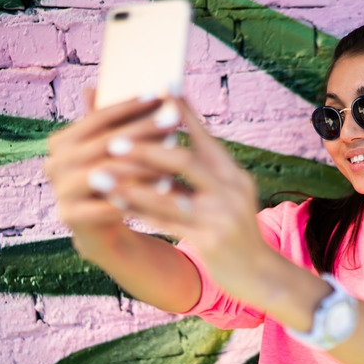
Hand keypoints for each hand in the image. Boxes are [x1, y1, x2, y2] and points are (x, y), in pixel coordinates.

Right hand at [44, 90, 173, 238]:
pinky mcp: (70, 217)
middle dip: (143, 131)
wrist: (102, 227)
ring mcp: (59, 190)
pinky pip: (106, 204)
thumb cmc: (114, 179)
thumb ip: (117, 121)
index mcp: (62, 141)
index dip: (129, 106)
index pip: (97, 117)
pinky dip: (136, 197)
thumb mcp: (114, 149)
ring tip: (173, 158)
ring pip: (105, 172)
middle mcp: (54, 163)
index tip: (160, 95)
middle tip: (174, 122)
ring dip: (142, 165)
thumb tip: (127, 84)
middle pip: (104, 143)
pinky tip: (164, 189)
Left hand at [107, 97, 273, 301]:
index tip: (160, 89)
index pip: (205, 138)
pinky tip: (115, 205)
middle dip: (147, 148)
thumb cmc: (238, 231)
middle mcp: (231, 191)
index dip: (183, 113)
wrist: (262, 274)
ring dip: (130, 184)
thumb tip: (171, 144)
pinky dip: (138, 212)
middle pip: (185, 162)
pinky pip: (165, 224)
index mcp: (234, 176)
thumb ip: (205, 173)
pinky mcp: (210, 241)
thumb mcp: (231, 197)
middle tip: (113, 140)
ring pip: (168, 196)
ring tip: (100, 175)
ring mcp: (221, 216)